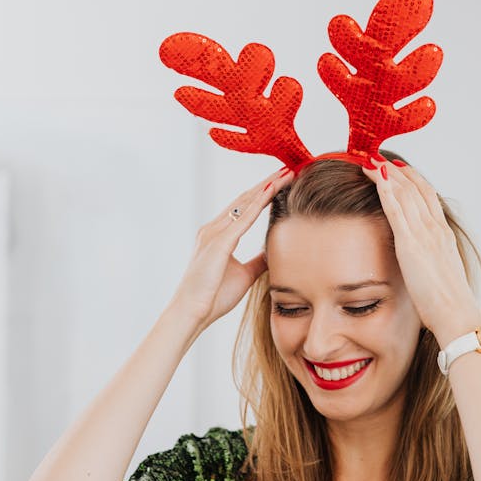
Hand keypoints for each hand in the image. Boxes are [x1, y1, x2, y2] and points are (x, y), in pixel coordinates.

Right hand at [168, 165, 293, 331]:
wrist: (192, 313)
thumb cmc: (213, 296)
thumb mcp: (244, 274)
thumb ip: (258, 261)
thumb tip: (274, 253)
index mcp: (218, 234)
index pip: (245, 207)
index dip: (264, 193)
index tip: (283, 181)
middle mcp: (214, 228)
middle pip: (245, 199)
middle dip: (267, 183)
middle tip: (288, 168)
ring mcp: (214, 233)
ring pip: (245, 203)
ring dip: (266, 186)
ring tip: (285, 173)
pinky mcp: (218, 242)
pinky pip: (243, 218)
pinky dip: (259, 203)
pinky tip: (272, 191)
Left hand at [361, 156, 480, 343]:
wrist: (457, 315)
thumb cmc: (449, 305)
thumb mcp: (441, 277)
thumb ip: (431, 265)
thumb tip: (423, 266)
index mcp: (444, 236)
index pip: (428, 198)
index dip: (413, 181)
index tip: (400, 170)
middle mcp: (435, 230)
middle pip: (416, 189)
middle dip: (397, 172)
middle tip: (379, 158)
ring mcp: (424, 235)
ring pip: (405, 194)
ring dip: (387, 174)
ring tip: (371, 161)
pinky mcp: (411, 244)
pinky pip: (396, 209)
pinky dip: (385, 189)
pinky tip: (375, 177)